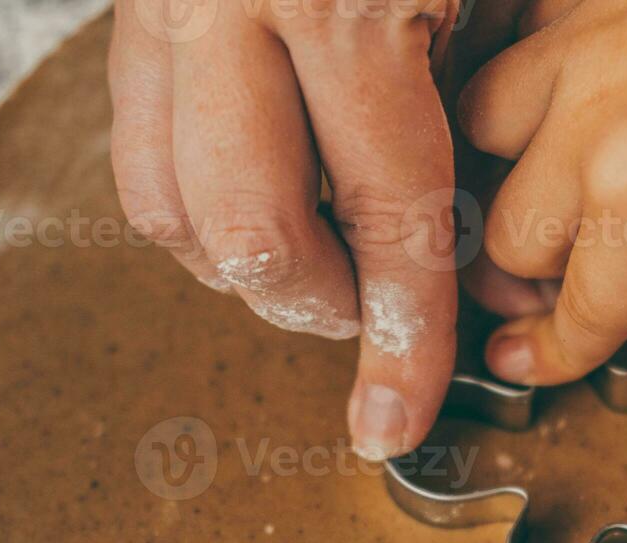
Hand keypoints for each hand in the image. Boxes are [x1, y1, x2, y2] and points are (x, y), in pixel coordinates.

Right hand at [108, 0, 461, 458]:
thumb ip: (483, 121)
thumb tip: (500, 290)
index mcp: (338, 0)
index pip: (385, 213)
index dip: (403, 332)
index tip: (398, 417)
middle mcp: (226, 3)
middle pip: (249, 235)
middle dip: (316, 304)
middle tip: (366, 305)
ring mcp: (159, 4)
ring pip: (166, 209)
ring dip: (245, 268)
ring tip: (322, 253)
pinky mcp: (125, 7)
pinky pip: (136, 150)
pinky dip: (198, 208)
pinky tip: (270, 197)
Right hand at [456, 0, 626, 384]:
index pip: (575, 308)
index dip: (550, 352)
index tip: (527, 361)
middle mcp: (590, 113)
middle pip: (506, 232)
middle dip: (529, 276)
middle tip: (559, 287)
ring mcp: (588, 34)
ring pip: (482, 126)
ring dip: (508, 175)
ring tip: (548, 195)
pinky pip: (526, 38)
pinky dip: (535, 85)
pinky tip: (574, 104)